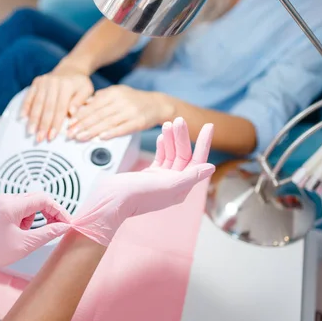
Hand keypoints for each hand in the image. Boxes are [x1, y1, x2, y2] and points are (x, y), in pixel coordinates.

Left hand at [0, 193, 71, 278]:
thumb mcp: (25, 244)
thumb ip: (47, 233)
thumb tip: (64, 226)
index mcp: (10, 206)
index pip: (43, 200)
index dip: (58, 211)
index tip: (67, 222)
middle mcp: (4, 198)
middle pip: (36, 198)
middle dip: (49, 213)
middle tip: (56, 228)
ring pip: (28, 202)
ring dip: (35, 216)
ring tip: (27, 234)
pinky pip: (18, 205)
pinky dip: (24, 217)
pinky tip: (18, 230)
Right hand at [21, 60, 93, 141]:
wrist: (71, 69)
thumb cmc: (79, 83)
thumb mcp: (86, 90)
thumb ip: (80, 101)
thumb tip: (71, 113)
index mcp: (67, 85)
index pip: (60, 108)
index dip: (55, 124)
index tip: (52, 136)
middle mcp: (53, 82)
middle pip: (47, 107)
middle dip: (43, 125)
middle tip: (40, 138)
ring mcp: (43, 81)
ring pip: (37, 103)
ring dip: (33, 119)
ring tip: (31, 132)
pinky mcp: (36, 82)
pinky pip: (29, 96)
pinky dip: (25, 107)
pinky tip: (22, 117)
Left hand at [68, 85, 174, 140]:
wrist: (157, 104)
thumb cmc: (134, 100)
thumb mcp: (117, 93)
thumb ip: (100, 99)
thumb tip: (82, 105)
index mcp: (113, 93)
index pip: (93, 105)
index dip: (80, 115)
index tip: (70, 122)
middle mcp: (121, 101)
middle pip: (98, 115)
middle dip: (82, 125)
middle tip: (71, 133)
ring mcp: (130, 111)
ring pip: (107, 122)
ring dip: (92, 131)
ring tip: (81, 137)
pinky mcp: (138, 122)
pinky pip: (122, 128)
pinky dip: (111, 133)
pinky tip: (101, 138)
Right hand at [71, 117, 214, 245]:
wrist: (110, 201)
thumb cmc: (136, 195)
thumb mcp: (167, 185)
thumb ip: (190, 176)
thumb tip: (211, 167)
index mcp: (180, 189)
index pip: (197, 162)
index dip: (203, 143)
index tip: (208, 125)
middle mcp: (173, 185)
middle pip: (183, 155)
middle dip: (181, 137)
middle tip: (178, 119)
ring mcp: (160, 180)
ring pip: (171, 155)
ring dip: (171, 139)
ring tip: (168, 123)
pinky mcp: (148, 176)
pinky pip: (161, 158)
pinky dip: (162, 146)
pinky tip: (162, 136)